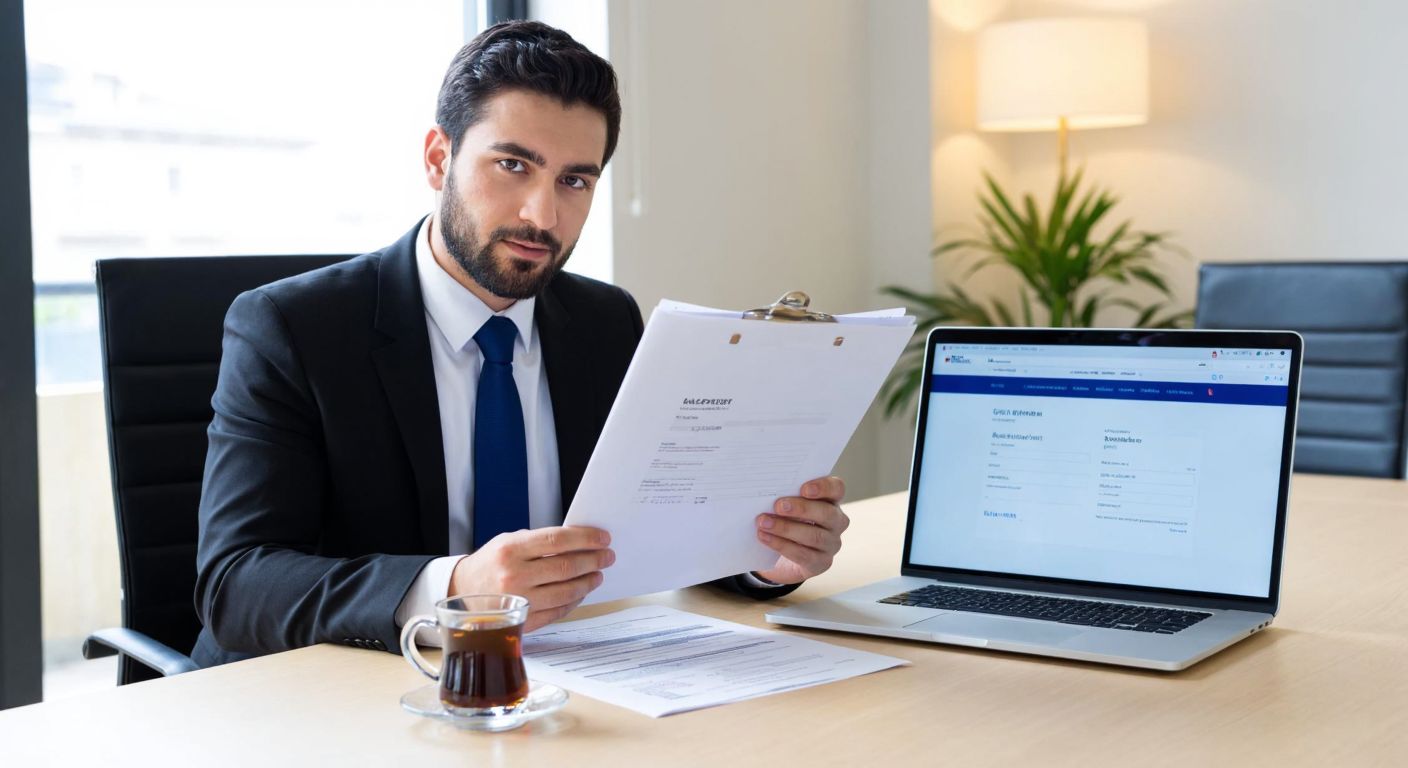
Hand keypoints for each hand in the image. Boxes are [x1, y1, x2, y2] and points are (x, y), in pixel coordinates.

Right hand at [449, 526, 613, 631]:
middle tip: (607, 556)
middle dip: (593, 560)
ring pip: (566, 592)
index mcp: (510, 550)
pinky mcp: (523, 621)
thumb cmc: (489, 565)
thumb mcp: (507, 543)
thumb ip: (539, 542)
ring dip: (588, 582)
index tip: (603, 538)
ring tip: (598, 573)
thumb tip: (579, 542)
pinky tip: (581, 592)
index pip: (558, 540)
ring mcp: (519, 601)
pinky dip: (574, 601)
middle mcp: (514, 576)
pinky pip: (558, 611)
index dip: (585, 538)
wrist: (460, 594)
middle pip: (566, 567)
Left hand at [754, 476, 847, 584]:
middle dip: (802, 509)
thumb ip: (785, 497)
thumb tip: (767, 493)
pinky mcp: (821, 563)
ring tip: (764, 523)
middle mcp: (837, 522)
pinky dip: (782, 545)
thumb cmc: (786, 521)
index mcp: (831, 500)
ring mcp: (832, 544)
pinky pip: (804, 555)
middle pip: (827, 514)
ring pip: (815, 536)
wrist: (784, 557)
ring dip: (786, 529)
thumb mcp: (788, 506)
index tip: (803, 488)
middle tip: (778, 505)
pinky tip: (765, 538)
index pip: (836, 489)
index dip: (823, 487)